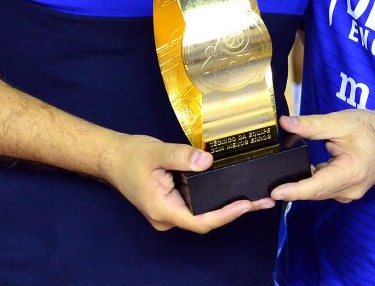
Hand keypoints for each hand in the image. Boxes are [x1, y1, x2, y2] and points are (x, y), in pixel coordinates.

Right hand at [103, 134, 273, 232]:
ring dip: (227, 205)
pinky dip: (215, 198)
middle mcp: (167, 217)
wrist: (111, 157)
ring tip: (255, 196)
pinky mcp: (173, 203)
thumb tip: (207, 161)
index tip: (246, 205)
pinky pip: (197, 204)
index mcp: (163, 210)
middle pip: (205, 219)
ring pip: (202, 213)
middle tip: (262, 200)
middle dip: (234, 211)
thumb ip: (182, 156)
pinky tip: (232, 188)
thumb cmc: (131, 156)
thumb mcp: (157, 152)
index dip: (225, 215)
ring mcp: (170, 212)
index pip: (200, 221)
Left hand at [269, 112, 374, 203]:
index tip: (275, 192)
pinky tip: (301, 169)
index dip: (294, 191)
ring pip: (319, 190)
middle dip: (292, 187)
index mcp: (351, 174)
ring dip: (301, 183)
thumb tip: (285, 124)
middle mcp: (350, 190)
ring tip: (278, 175)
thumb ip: (312, 125)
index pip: (317, 187)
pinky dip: (312, 179)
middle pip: (314, 191)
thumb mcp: (342, 122)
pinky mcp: (348, 189)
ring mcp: (350, 193)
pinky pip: (325, 187)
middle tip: (267, 182)